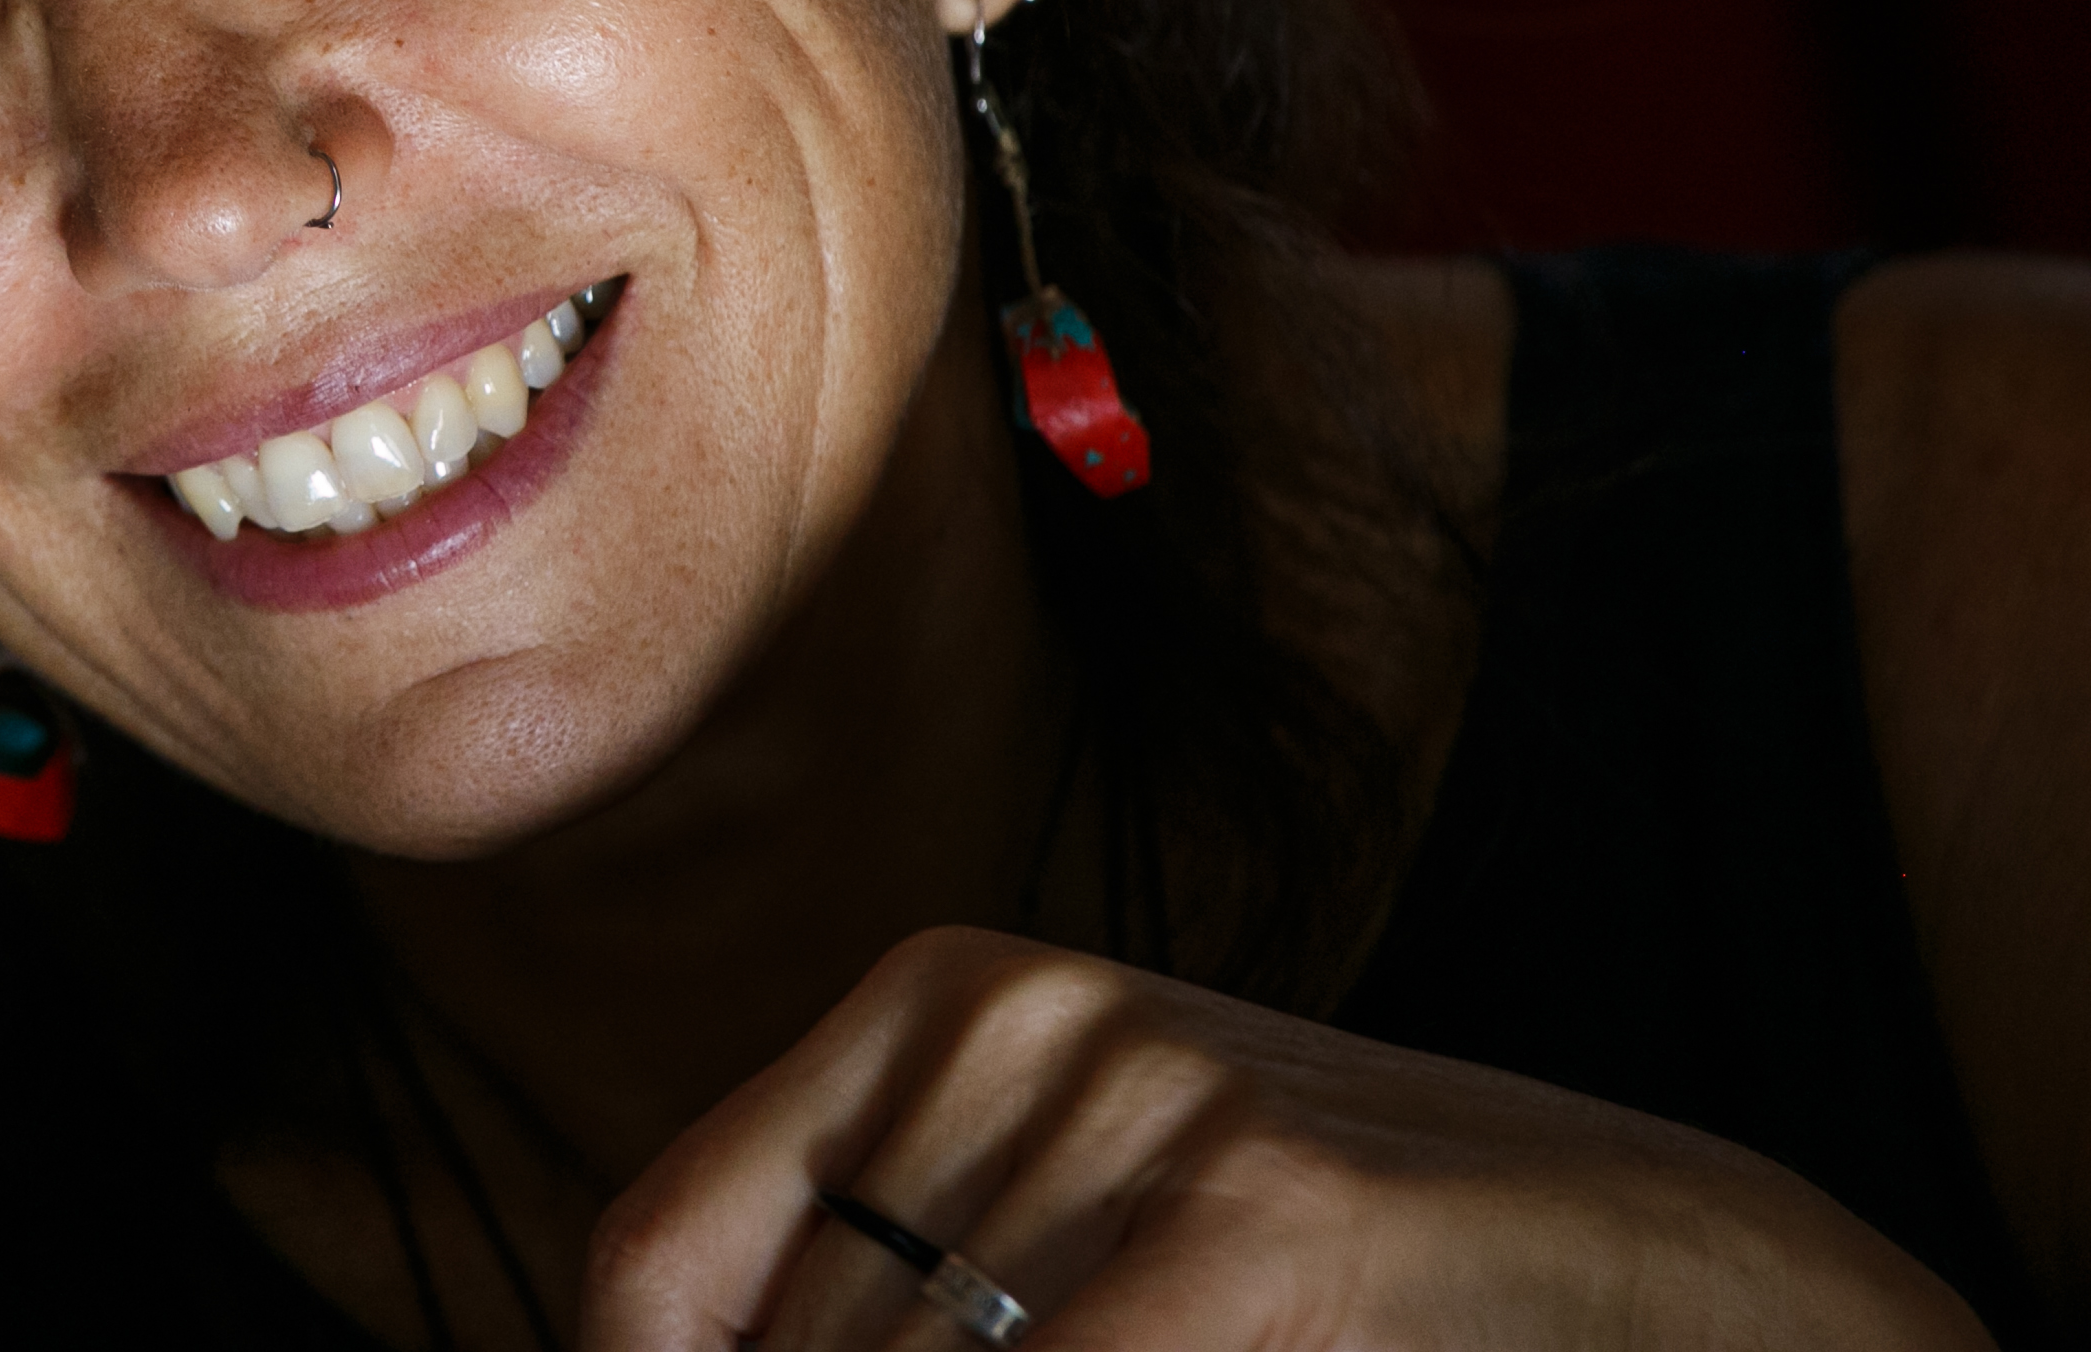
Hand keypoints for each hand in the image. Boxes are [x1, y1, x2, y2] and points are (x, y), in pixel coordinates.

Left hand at [581, 926, 1988, 1350]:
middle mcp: (1001, 1012)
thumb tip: (646, 1346)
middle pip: (795, 1350)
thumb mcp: (1070, 1229)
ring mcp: (1132, 1095)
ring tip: (1147, 1350)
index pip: (651, 1256)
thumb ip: (889, 1289)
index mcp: (930, 999)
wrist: (1669, 1265)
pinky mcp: (1257, 1214)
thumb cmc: (1327, 1273)